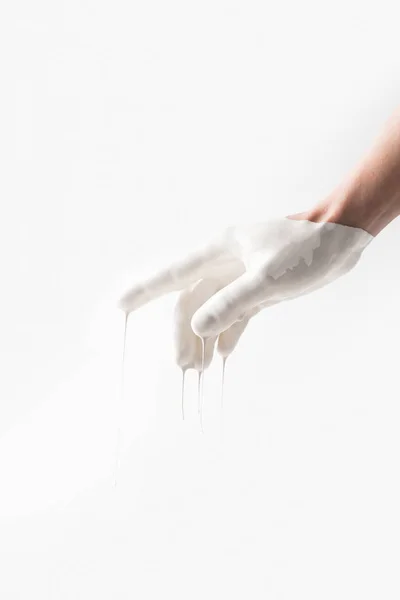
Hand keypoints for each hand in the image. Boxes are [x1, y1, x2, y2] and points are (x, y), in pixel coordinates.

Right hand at [118, 216, 371, 369]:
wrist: (343, 237)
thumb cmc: (309, 248)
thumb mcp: (269, 279)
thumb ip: (232, 303)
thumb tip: (198, 328)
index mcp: (218, 252)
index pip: (170, 274)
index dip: (141, 291)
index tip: (117, 307)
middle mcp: (223, 265)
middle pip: (190, 303)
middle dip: (182, 334)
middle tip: (182, 366)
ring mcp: (240, 278)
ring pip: (210, 312)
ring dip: (203, 339)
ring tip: (199, 368)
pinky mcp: (257, 291)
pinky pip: (234, 316)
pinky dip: (227, 335)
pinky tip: (221, 355)